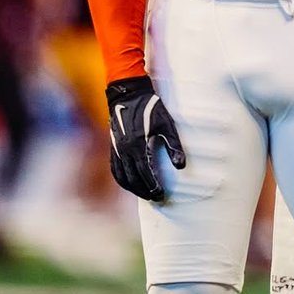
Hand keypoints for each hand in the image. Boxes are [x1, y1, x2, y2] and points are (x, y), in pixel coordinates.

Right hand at [106, 75, 185, 200]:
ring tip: (145, 194)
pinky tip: (130, 183)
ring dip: (133, 188)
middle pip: (133, 179)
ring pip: (123, 177)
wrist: (128, 94)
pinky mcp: (112, 147)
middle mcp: (124, 150)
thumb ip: (173, 145)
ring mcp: (116, 149)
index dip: (153, 186)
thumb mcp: (166, 123)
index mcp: (137, 145)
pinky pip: (115, 169)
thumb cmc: (150, 107)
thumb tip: (181, 166)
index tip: (161, 195)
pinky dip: (123, 180)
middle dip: (144, 191)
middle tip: (156, 198)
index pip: (145, 173)